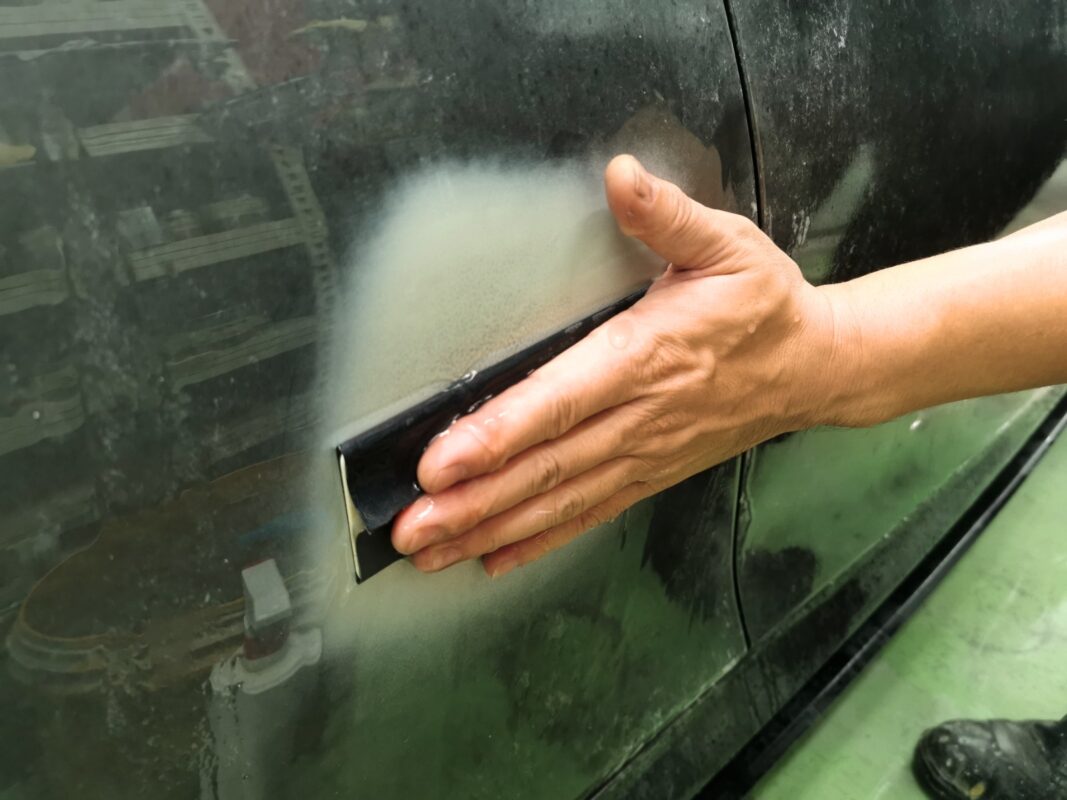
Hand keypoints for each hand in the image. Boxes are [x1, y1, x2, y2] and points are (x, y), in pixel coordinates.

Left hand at [391, 155, 840, 576]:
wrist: (816, 368)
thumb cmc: (764, 306)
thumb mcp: (727, 244)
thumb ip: (667, 215)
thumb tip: (620, 176)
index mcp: (647, 355)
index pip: (558, 402)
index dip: (496, 435)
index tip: (439, 462)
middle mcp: (638, 416)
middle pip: (544, 467)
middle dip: (472, 500)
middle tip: (408, 529)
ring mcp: (643, 454)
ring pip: (557, 501)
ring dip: (490, 527)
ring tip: (430, 550)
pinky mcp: (649, 474)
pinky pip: (588, 515)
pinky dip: (538, 541)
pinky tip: (494, 557)